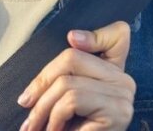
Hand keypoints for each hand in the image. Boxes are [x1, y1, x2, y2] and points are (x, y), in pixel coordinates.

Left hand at [17, 21, 135, 130]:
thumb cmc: (73, 130)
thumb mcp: (68, 99)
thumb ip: (70, 71)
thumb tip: (73, 37)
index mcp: (116, 72)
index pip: (118, 34)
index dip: (95, 32)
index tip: (71, 38)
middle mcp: (126, 82)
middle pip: (72, 58)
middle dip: (41, 82)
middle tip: (26, 105)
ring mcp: (124, 98)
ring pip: (67, 83)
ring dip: (42, 109)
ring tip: (34, 127)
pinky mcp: (117, 113)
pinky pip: (72, 101)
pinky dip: (53, 118)